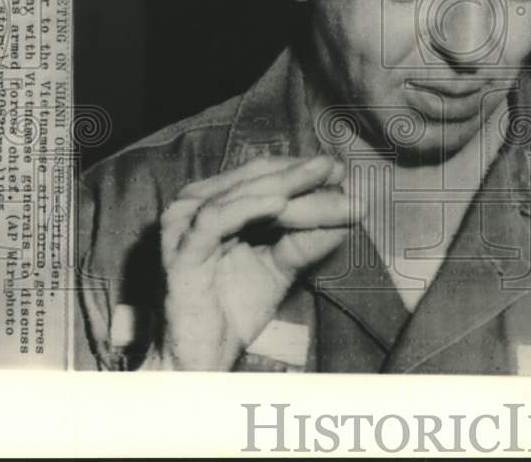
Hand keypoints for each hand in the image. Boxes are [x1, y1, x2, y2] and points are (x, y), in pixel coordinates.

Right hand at [159, 155, 356, 369]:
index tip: (342, 171)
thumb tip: (349, 212)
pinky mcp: (181, 253)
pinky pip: (216, 220)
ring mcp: (184, 228)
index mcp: (216, 204)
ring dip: (286, 186)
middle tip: (337, 169)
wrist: (200, 359)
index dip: (301, 170)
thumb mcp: (282, 266)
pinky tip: (280, 203)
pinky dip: (249, 207)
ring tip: (321, 179)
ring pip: (241, 193)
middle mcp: (196, 207)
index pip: (263, 174)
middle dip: (300, 174)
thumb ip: (309, 239)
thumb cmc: (234, 309)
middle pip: (255, 179)